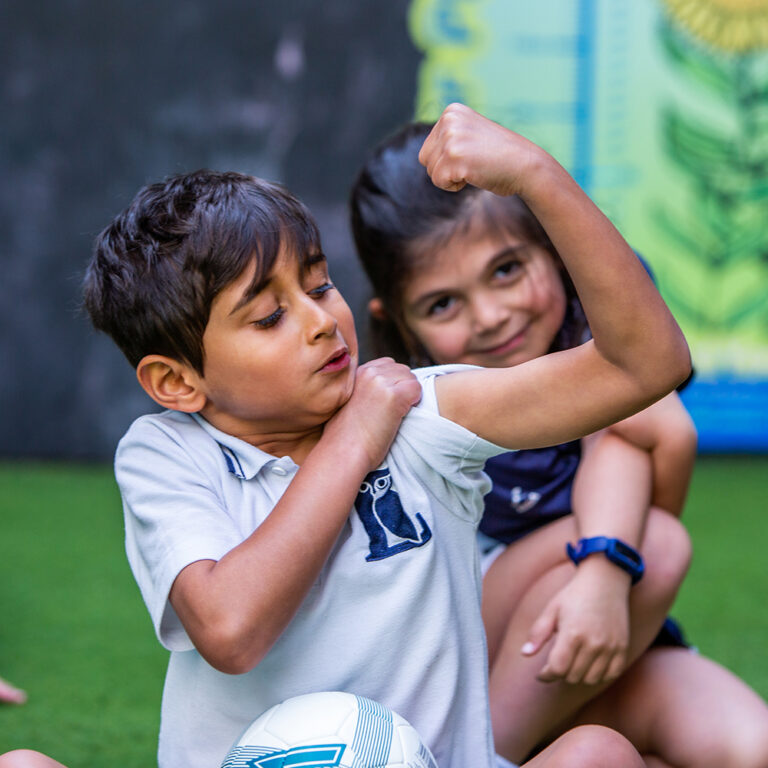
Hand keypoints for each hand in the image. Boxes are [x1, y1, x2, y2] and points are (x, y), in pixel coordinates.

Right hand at [325, 358, 421, 469]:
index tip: (385, 402)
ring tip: (393, 415)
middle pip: (402, 370)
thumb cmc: (345, 437)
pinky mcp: (394, 396)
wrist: (343, 453)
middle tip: (391, 411)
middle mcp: (369, 372)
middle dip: (402, 387)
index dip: (392, 383)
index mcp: (357, 373)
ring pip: (411, 379)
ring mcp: (381, 382)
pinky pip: (417, 390)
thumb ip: (363, 389)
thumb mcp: (348, 403)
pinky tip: (400, 416)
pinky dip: (415, 403)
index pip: (387, 365)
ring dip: (409, 396)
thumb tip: (383, 391)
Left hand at [418, 103, 545, 196]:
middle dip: (445, 169)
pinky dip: (454, 186)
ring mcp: (451, 137)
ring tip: (474, 167)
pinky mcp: (454, 157)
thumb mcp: (470, 135)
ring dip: (451, 177)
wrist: (526, 164)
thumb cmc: (500, 156)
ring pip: (431, 171)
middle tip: (472, 163)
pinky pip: (439, 182)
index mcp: (451, 111)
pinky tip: (473, 175)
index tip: (471, 153)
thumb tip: (422, 156)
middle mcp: (449, 120)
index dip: (447, 159)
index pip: (428, 147)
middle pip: (425, 158)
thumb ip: (448, 137)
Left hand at [522, 557, 631, 684]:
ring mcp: (610, 647)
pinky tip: (589, 664)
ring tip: (572, 662)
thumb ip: (538, 633)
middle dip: (560, 673)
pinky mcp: (622, 648)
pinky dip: (599, 674)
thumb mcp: (551, 609)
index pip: (557, 669)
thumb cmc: (573, 595)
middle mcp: (593, 643)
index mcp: (572, 633)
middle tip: (556, 662)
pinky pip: (611, 674)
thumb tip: (524, 654)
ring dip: (578, 675)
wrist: (605, 581)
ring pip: (591, 679)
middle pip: (573, 677)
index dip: (546, 675)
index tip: (541, 673)